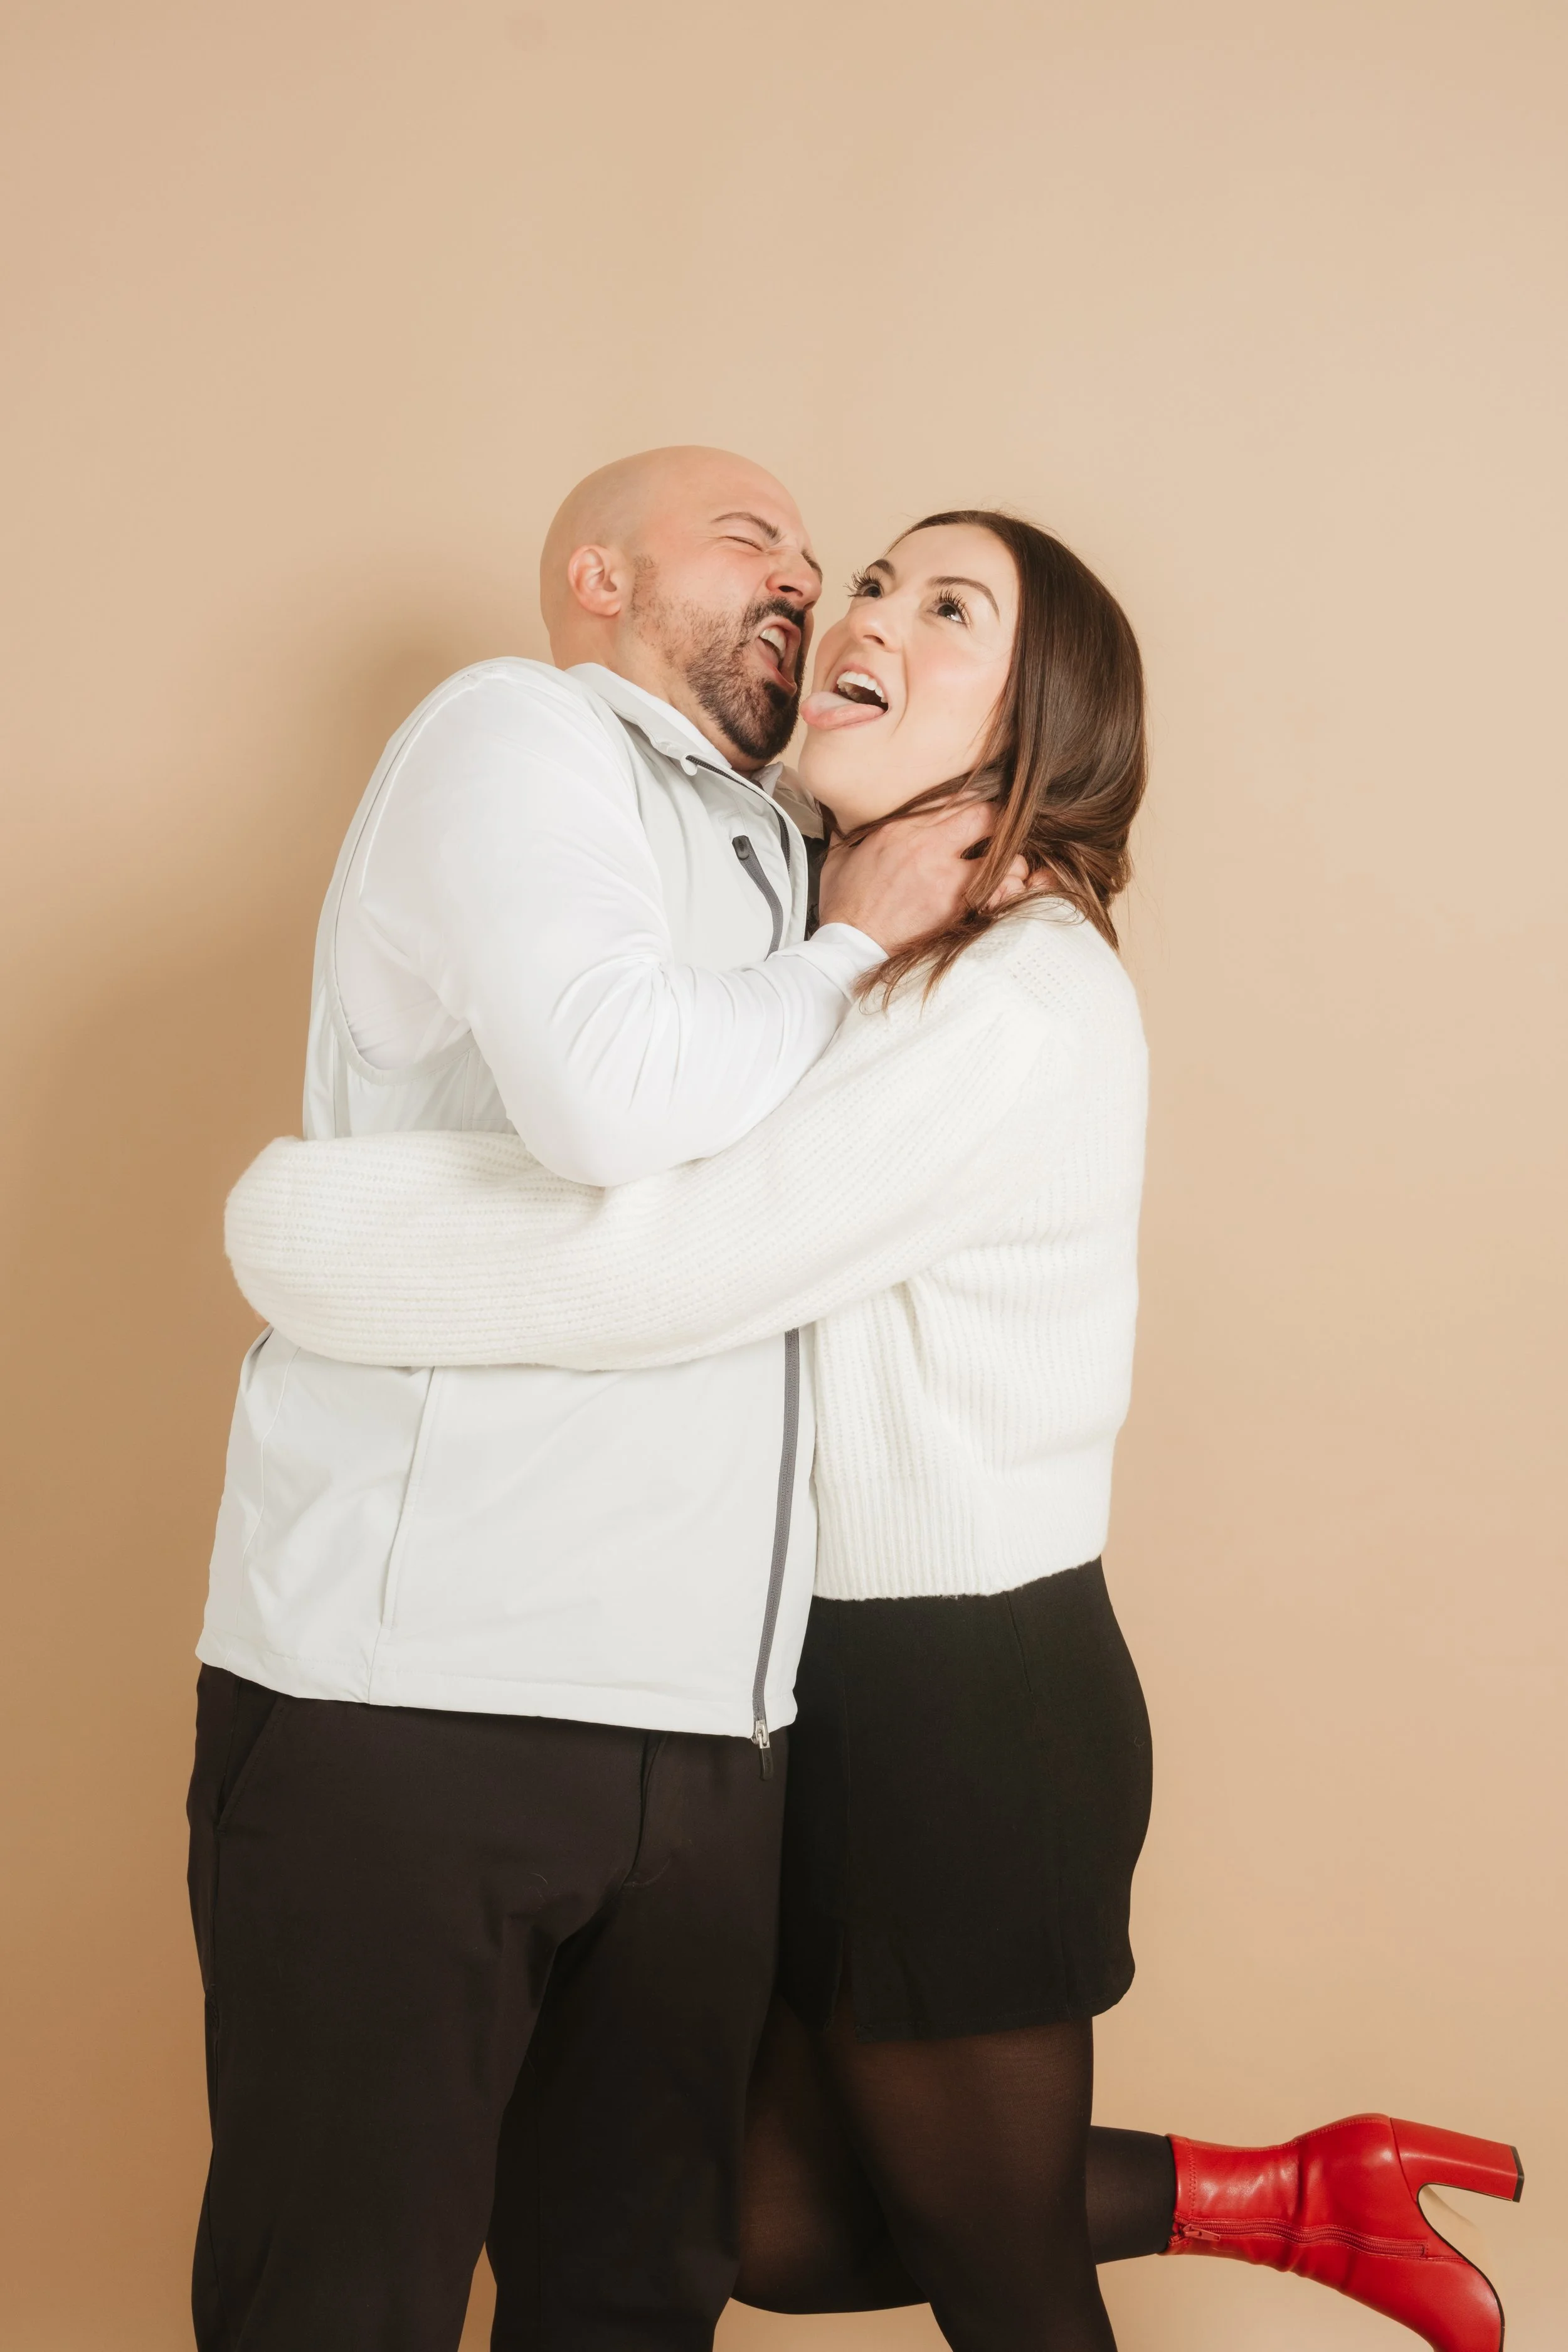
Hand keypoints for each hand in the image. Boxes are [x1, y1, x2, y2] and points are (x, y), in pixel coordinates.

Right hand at [818, 799, 1030, 953]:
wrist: (850, 947)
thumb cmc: (845, 906)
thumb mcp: (840, 857)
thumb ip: (850, 832)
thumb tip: (846, 817)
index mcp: (900, 828)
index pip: (953, 798)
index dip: (972, 804)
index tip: (977, 814)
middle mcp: (926, 845)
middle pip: (984, 815)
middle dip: (998, 823)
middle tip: (1001, 837)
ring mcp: (944, 875)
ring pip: (1002, 849)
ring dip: (1011, 858)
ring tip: (1009, 867)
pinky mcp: (955, 905)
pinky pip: (1000, 886)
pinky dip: (1009, 886)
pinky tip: (1005, 890)